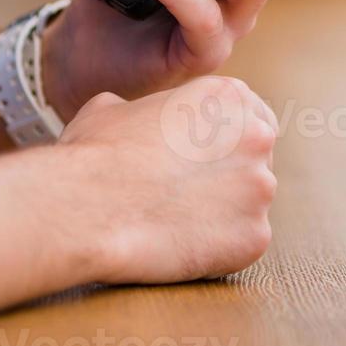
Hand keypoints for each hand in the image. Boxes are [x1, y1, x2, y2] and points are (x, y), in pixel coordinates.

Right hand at [60, 77, 277, 283]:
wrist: (85, 208)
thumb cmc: (93, 154)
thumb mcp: (114, 107)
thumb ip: (146, 108)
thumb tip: (134, 117)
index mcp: (228, 96)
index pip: (251, 116)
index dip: (225, 140)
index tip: (204, 157)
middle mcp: (257, 137)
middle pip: (255, 160)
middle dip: (228, 175)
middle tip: (186, 192)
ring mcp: (260, 189)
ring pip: (250, 203)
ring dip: (223, 212)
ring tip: (176, 220)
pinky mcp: (255, 236)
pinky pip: (244, 243)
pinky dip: (219, 248)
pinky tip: (180, 244)